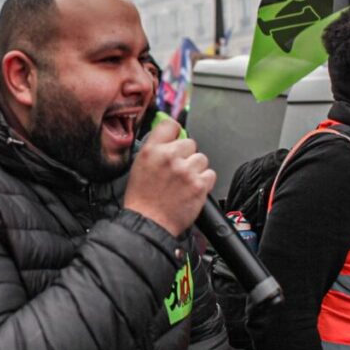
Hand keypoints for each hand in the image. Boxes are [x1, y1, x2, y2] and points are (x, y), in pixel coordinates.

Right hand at [124, 120, 215, 235]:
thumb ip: (155, 148)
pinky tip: (190, 189)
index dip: (175, 132)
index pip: (170, 125)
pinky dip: (203, 182)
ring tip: (183, 182)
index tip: (176, 138)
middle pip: (190, 143)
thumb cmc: (142, 199)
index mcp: (152, 150)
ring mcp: (186, 171)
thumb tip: (170, 135)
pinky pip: (210, 174)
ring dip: (195, 168)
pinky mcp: (199, 185)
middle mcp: (169, 157)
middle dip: (186, 155)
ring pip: (201, 158)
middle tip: (176, 170)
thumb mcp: (139, 166)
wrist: (149, 223)